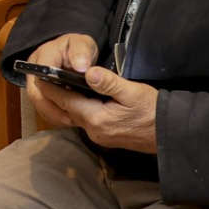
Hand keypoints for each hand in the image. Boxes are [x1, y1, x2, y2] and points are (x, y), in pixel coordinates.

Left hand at [20, 32, 157, 148]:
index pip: (66, 101)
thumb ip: (108, 82)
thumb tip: (88, 72)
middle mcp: (94, 131)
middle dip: (56, 94)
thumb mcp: (132, 92)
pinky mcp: (106, 137)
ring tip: (58, 84)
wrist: (169, 133)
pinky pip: (85, 120)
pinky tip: (79, 97)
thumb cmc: (152, 110)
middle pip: (68, 110)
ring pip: (76, 116)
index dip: (52, 88)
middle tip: (44, 77)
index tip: (39, 75)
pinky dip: (78, 108)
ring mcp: (100, 136)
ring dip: (67, 101)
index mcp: (97, 119)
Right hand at [20, 32, 98, 131]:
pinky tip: (68, 119)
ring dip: (53, 115)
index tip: (68, 102)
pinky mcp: (41, 93)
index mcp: (43, 56)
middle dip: (52, 109)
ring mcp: (35, 82)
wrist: (77, 51)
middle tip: (70, 119)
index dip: (51, 91)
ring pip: (38, 103)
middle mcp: (34, 70)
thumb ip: (81, 52)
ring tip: (71, 121)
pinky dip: (55, 116)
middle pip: (35, 94)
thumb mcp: (83, 44)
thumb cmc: (79, 47)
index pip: (40, 75)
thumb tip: (81, 67)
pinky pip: (43, 107)